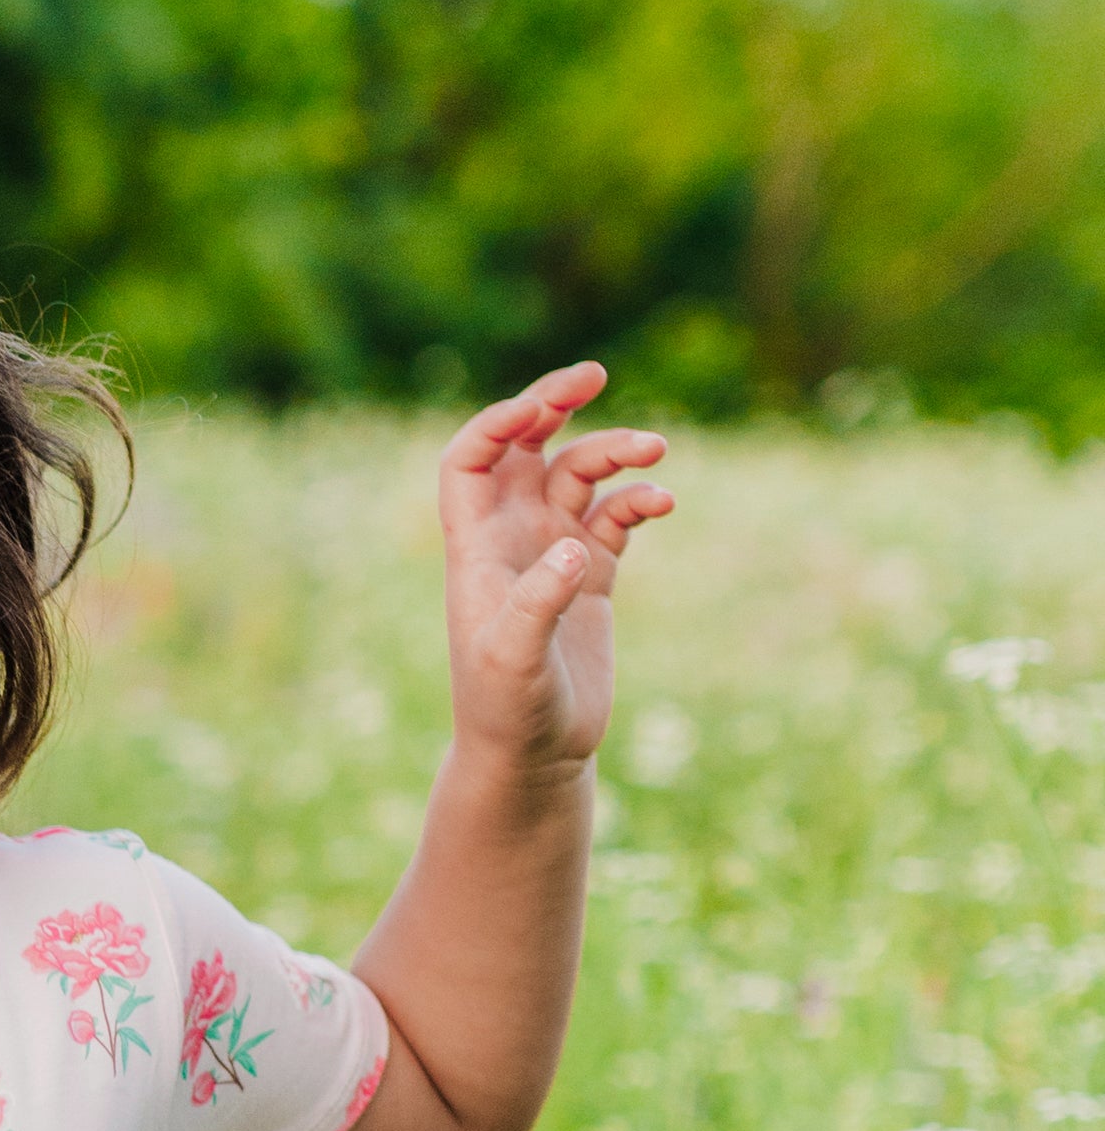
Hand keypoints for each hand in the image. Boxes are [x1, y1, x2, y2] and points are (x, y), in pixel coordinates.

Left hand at [439, 361, 673, 776]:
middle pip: (523, 448)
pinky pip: (615, 515)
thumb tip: (574, 549)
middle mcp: (510, 540)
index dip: (496, 424)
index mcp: (475, 548)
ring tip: (654, 449)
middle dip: (552, 404)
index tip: (541, 410)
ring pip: (578, 475)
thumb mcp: (514, 659)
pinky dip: (638, 499)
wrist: (533, 755)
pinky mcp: (591, 578)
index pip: (468, 461)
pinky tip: (661, 503)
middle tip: (594, 374)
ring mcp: (552, 554)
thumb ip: (538, 601)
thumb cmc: (507, 710)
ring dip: (613, 451)